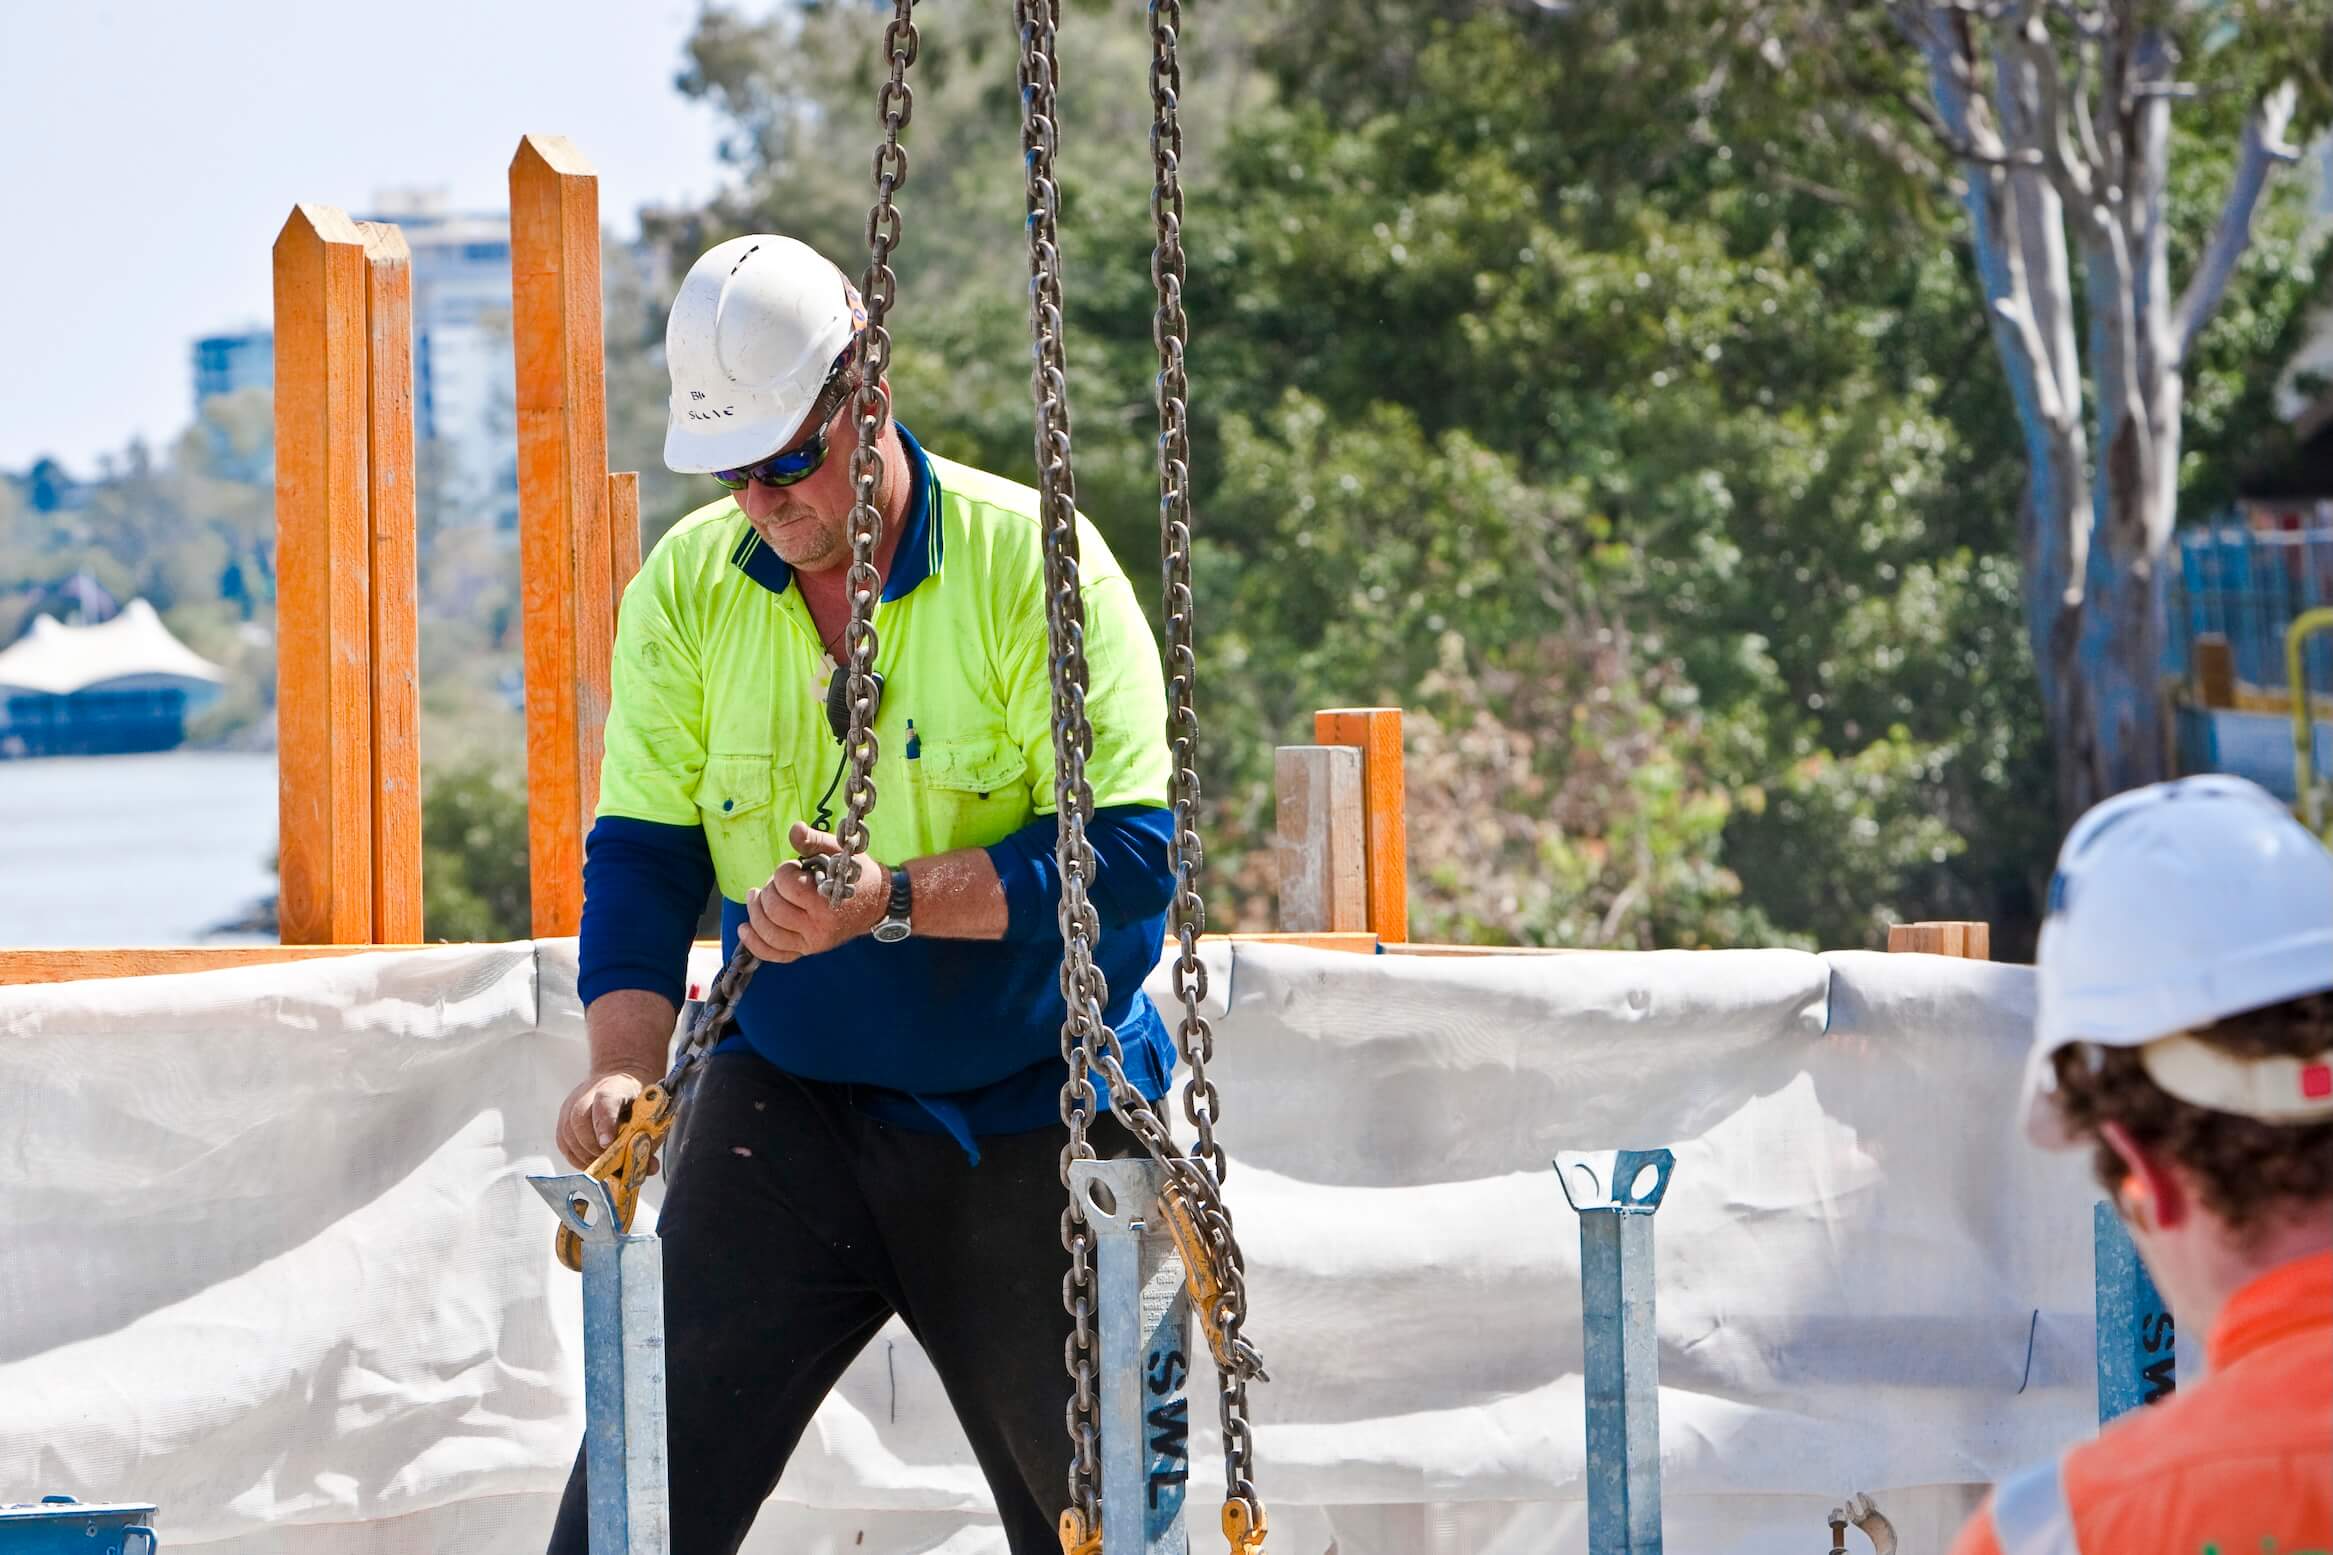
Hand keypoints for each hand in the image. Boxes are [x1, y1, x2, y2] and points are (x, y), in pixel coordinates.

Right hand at [557, 1069, 651, 1169]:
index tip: (607, 1144)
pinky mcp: (563, 1115)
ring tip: (600, 1165)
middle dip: (592, 1147)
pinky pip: (563, 1141)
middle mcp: (589, 1091)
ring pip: (568, 1132)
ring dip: (583, 1155)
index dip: (605, 1124)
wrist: (621, 1079)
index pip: (606, 1101)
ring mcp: (573, 1102)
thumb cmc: (637, 1102)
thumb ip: (649, 1141)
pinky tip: (589, 1162)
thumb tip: (651, 1168)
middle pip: (580, 1118)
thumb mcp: (649, 1116)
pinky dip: (575, 1156)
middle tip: (607, 1162)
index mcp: (617, 1087)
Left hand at [740, 822, 888, 962]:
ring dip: (755, 911)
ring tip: (756, 896)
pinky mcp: (807, 951)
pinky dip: (755, 943)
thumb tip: (794, 829)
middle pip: (774, 909)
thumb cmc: (858, 875)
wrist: (878, 904)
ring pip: (768, 932)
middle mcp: (819, 928)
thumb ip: (814, 841)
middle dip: (769, 890)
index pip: (787, 886)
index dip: (784, 871)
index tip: (794, 867)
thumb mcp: (840, 852)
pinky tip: (745, 928)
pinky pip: (774, 954)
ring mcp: (812, 943)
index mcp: (828, 902)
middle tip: (779, 882)